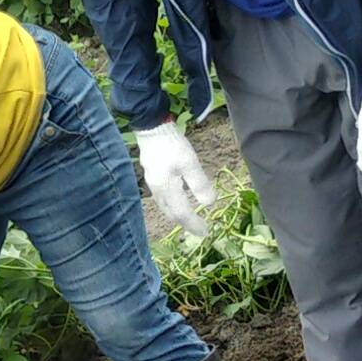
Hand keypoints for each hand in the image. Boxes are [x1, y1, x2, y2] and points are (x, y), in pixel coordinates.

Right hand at [134, 121, 217, 236]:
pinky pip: (163, 199)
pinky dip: (173, 206)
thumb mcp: (190, 163)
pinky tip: (180, 201)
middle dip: (186, 224)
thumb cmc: (172, 145)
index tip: (207, 233)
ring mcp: (153, 184)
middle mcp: (158, 191)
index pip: (182, 214)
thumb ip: (199, 184)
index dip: (195, 225)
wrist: (151, 128)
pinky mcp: (152, 177)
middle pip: (172, 214)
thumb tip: (210, 204)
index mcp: (167, 189)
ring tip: (191, 220)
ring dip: (179, 217)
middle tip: (200, 230)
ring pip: (166, 208)